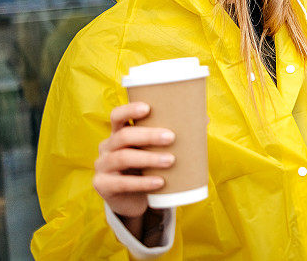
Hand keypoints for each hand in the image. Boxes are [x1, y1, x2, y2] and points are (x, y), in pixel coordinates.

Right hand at [93, 102, 175, 218]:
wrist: (133, 200)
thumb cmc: (148, 167)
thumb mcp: (155, 150)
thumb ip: (172, 135)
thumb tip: (204, 118)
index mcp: (118, 132)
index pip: (117, 115)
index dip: (129, 110)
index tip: (148, 107)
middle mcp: (107, 146)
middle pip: (124, 136)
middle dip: (148, 135)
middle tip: (171, 137)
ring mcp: (102, 166)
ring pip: (123, 158)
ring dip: (149, 158)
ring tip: (171, 160)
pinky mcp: (104, 186)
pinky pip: (123, 183)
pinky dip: (143, 182)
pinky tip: (160, 182)